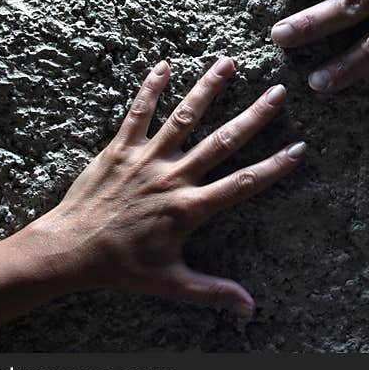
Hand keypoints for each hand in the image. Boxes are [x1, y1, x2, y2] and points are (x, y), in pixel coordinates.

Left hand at [28, 57, 304, 317]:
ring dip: (207, 89)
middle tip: (277, 92)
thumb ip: (213, 291)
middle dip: (253, 116)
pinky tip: (163, 65)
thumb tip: (250, 307)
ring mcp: (146, 159)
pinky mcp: (119, 149)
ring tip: (227, 62)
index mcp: (190, 208)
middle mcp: (173, 177)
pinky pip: (137, 113)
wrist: (69, 251)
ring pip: (183, 118)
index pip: (243, 183)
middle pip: (222, 141)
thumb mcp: (171, 282)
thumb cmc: (121, 268)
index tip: (300, 148)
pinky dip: (150, 89)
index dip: (275, 167)